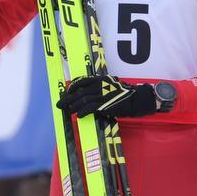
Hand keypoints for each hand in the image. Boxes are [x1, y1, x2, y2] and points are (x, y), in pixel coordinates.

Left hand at [56, 74, 175, 117]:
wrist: (137, 99)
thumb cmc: (125, 94)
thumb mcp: (112, 85)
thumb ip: (101, 87)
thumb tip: (89, 94)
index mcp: (101, 80)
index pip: (82, 81)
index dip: (72, 88)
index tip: (66, 93)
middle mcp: (100, 85)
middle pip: (79, 91)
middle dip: (67, 98)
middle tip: (59, 104)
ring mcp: (102, 95)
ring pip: (83, 100)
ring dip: (73, 106)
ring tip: (67, 111)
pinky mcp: (105, 104)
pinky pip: (90, 108)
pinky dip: (82, 111)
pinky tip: (78, 115)